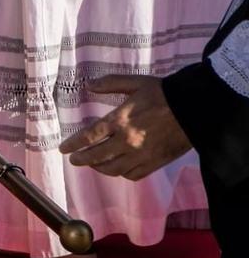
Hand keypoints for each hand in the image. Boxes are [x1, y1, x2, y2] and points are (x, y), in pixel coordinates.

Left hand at [58, 74, 194, 178]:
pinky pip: (133, 175)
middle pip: (97, 157)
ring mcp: (141, 155)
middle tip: (74, 160)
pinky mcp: (156, 163)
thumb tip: (90, 85)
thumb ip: (110, 83)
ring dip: (99, 168)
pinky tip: (118, 168)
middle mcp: (127, 141)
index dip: (73, 145)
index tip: (63, 149)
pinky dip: (122, 174)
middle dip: (82, 159)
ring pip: (113, 169)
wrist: (195, 110)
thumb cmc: (164, 94)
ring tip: (93, 164)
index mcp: (119, 121)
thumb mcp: (135, 83)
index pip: (88, 137)